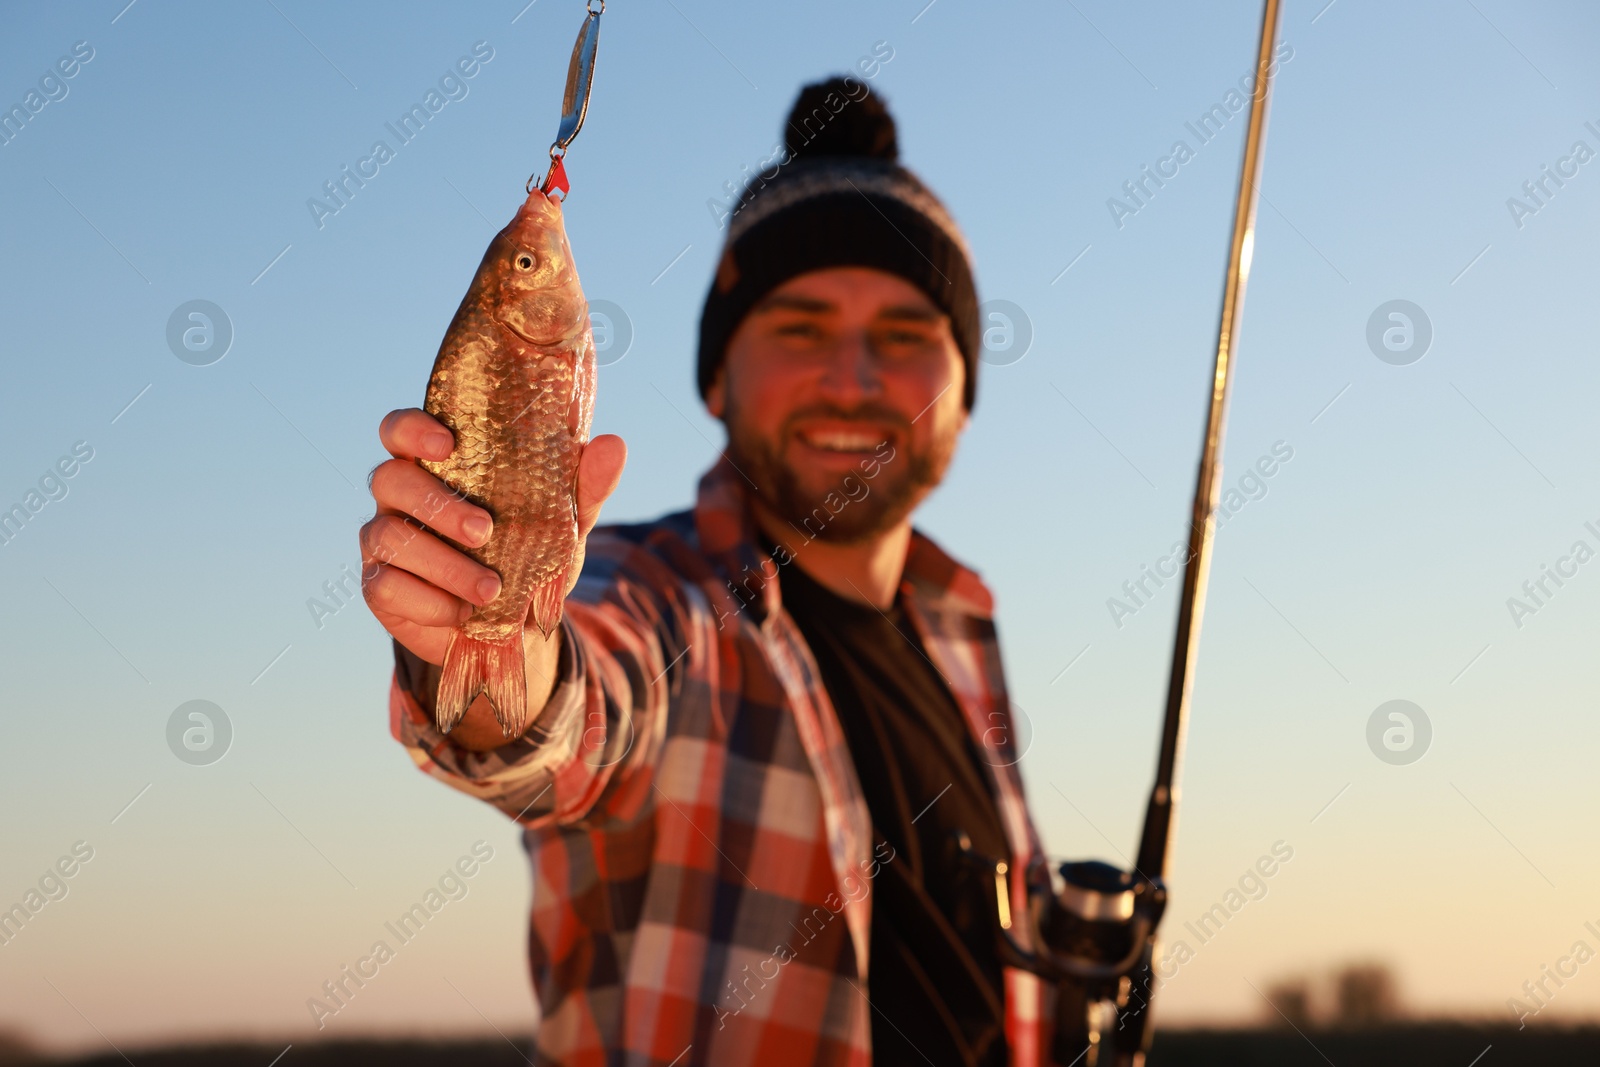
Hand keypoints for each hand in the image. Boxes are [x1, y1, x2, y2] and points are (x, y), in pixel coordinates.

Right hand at [359, 408, 626, 669]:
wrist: (514, 628)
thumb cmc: (527, 556)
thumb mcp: (563, 524)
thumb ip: (583, 487)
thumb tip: (614, 446)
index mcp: (434, 465)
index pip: (400, 429)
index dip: (413, 429)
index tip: (449, 444)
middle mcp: (399, 495)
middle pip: (389, 478)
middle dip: (439, 505)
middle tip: (485, 531)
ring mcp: (382, 540)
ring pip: (388, 536)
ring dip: (444, 564)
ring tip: (491, 589)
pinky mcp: (379, 586)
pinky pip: (386, 586)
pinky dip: (430, 602)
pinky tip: (463, 613)